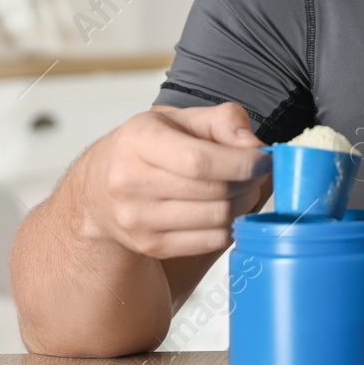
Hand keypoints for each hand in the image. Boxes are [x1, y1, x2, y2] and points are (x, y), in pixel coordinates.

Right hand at [79, 102, 270, 259]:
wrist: (99, 186)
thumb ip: (223, 120)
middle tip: (256, 172)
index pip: (199, 161)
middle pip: (214, 192)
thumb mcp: (181, 119)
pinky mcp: (150, 246)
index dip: (241, 163)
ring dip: (243, 204)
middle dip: (248, 182)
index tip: (265, 159)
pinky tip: (226, 209)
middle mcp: (130, 182)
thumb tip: (253, 146)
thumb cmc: (148, 146)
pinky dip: (230, 226)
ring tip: (242, 188)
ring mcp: (137, 220)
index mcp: (139, 141)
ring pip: (216, 219)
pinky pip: (211, 241)